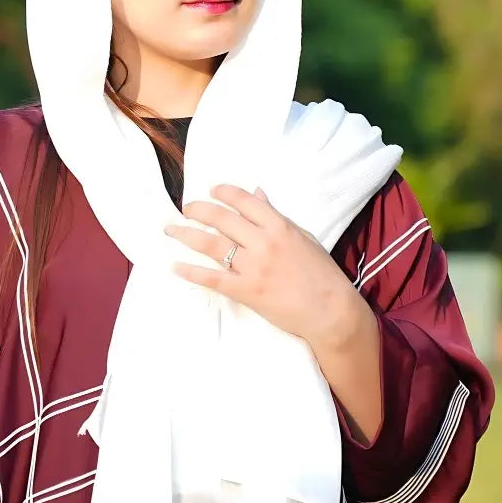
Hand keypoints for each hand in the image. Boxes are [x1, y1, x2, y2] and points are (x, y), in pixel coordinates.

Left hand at [164, 185, 359, 347]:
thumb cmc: (321, 274)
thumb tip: (256, 193)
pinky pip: (213, 278)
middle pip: (222, 219)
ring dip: (187, 235)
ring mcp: (253, 268)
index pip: (244, 202)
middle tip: (185, 209)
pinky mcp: (247, 291)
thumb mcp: (303, 237)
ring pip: (212, 245)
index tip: (211, 192)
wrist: (330, 311)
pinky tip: (176, 266)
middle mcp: (263, 243)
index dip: (224, 193)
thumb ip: (276, 216)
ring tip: (171, 229)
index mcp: (280, 227)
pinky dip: (192, 272)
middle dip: (198, 210)